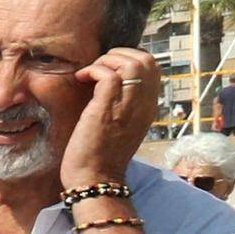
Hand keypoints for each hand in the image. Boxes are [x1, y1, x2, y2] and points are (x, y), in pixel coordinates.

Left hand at [61, 49, 165, 192]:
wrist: (95, 179)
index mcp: (148, 108)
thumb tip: (108, 81)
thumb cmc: (101, 154)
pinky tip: (81, 79)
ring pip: (132, 63)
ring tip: (91, 74)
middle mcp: (144, 105)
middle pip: (147, 60)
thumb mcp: (121, 124)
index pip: (153, 68)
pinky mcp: (108, 109)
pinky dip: (93, 70)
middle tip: (99, 68)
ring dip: (107, 60)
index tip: (109, 68)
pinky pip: (109, 75)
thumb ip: (124, 104)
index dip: (130, 58)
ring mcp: (129, 106)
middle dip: (120, 54)